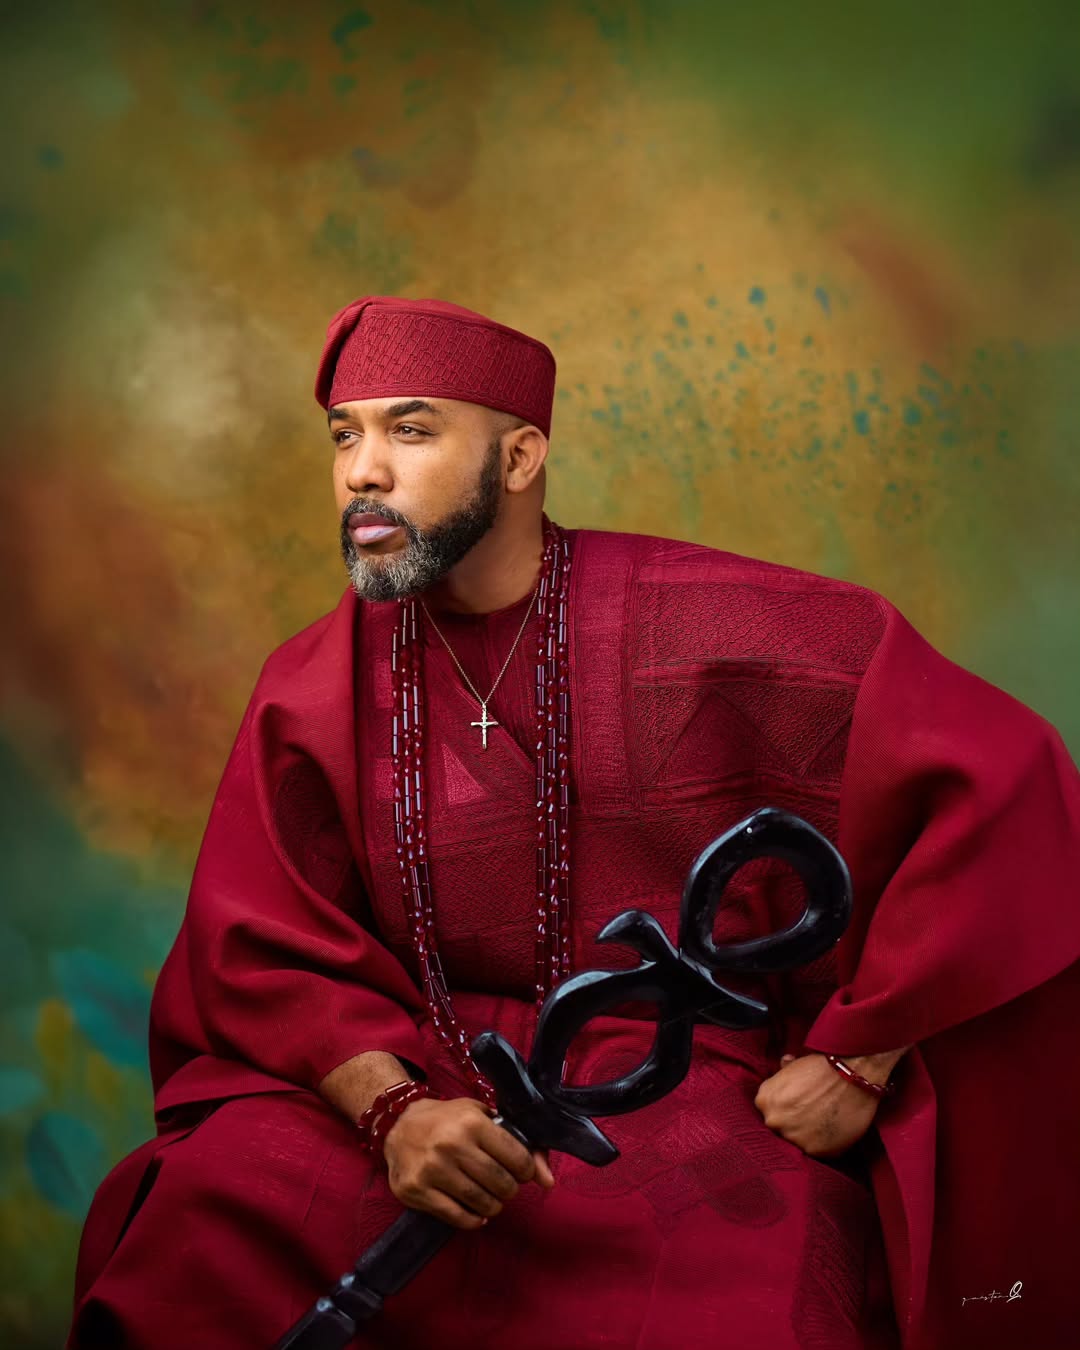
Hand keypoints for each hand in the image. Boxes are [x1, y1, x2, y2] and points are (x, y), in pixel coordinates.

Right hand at [382, 1096, 555, 1229]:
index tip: (521, 1172)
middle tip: (504, 1185)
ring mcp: (433, 1169)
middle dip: (509, 1190)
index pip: (517, 1158)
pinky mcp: (417, 1190)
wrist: (398, 1125)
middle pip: (501, 1184)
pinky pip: (457, 1217)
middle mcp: (452, 1144)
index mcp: (472, 1122)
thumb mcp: (482, 1116)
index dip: (526, 1170)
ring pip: (481, 1203)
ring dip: (493, 1206)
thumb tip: (548, 1180)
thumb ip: (519, 1143)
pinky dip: (473, 1219)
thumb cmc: (448, 1120)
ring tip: (490, 1197)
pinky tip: (476, 1212)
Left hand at [753, 1051, 889, 1157]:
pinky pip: (817, 1151)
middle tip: (812, 1116)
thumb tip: (783, 1063)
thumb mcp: (796, 1065)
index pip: (769, 1111)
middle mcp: (774, 1121)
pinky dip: (825, 1144)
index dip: (785, 1109)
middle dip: (794, 1123)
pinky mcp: (815, 1151)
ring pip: (798, 1142)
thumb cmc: (823, 1066)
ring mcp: (793, 1138)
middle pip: (780, 1129)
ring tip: (825, 1123)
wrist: (852, 1075)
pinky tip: (834, 1130)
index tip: (797, 1107)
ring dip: (809, 1136)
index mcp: (765, 1100)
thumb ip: (784, 1072)